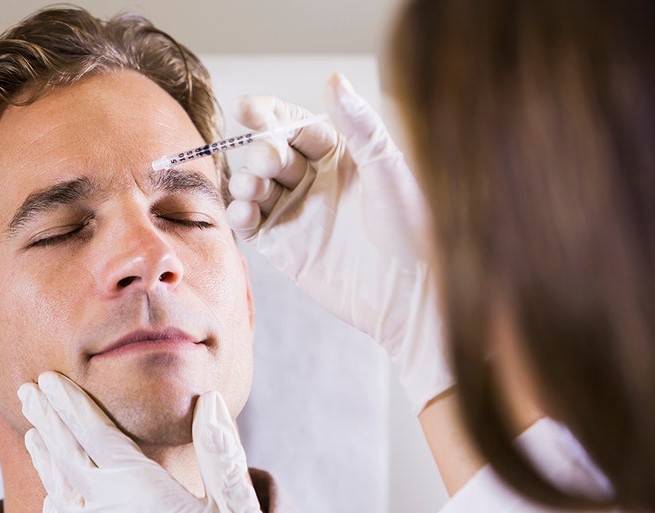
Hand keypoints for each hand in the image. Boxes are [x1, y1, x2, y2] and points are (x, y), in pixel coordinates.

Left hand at [18, 372, 264, 512]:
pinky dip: (52, 501)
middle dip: (46, 419)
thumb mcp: (232, 508)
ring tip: (33, 433)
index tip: (50, 379)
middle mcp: (105, 509)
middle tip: (27, 391)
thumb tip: (212, 401)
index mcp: (138, 488)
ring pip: (57, 489)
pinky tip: (52, 494)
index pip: (94, 433)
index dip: (70, 403)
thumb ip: (220, 455)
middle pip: (65, 455)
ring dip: (44, 457)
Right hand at [226, 73, 451, 412]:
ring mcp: (296, 213)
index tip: (247, 108)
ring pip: (254, 185)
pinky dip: (240, 215)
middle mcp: (314, 180)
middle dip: (263, 152)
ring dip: (246, 180)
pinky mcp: (283, 247)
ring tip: (253, 187)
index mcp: (340, 155)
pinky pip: (251, 223)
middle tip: (268, 160)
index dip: (268, 115)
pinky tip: (244, 212)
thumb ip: (358, 124)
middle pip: (271, 152)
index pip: (295, 125)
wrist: (412, 291)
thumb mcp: (387, 167)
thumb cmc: (413, 228)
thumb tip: (334, 79)